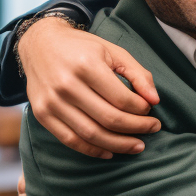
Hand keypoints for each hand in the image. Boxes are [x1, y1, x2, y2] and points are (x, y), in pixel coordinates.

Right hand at [19, 17, 161, 158]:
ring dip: (119, 145)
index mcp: (87, 66)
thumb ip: (138, 74)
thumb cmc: (82, 47)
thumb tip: (155, 100)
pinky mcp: (42, 115)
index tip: (150, 110)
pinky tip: (110, 151)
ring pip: (92, 134)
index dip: (142, 110)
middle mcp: (66, 85)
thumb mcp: (113, 51)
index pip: (122, 100)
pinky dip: (93, 150)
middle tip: (153, 129)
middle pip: (110, 119)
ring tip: (137, 146)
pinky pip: (71, 141)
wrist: (40, 44)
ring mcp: (52, 102)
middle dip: (137, 128)